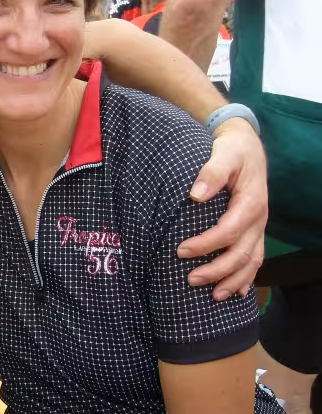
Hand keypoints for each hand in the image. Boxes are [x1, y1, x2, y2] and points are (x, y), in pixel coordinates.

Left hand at [178, 117, 266, 300]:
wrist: (246, 144)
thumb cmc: (232, 149)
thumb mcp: (223, 153)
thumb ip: (211, 172)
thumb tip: (196, 195)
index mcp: (251, 202)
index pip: (229, 231)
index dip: (206, 245)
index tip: (181, 251)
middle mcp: (259, 219)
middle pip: (241, 253)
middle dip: (217, 270)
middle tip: (190, 279)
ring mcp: (259, 226)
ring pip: (252, 261)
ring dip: (233, 280)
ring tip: (214, 296)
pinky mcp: (254, 229)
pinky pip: (256, 257)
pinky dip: (246, 277)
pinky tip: (236, 292)